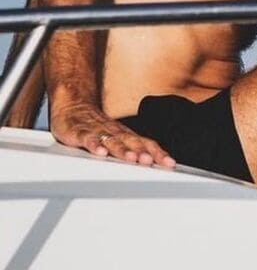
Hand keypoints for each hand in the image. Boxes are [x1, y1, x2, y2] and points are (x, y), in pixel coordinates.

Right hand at [50, 102, 174, 166]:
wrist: (74, 105)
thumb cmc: (98, 127)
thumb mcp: (117, 138)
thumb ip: (133, 150)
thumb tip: (155, 164)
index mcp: (126, 135)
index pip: (146, 143)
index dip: (158, 153)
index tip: (169, 163)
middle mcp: (115, 132)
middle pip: (132, 142)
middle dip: (142, 152)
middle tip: (150, 161)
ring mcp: (98, 131)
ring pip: (112, 141)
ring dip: (123, 150)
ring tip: (131, 159)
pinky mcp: (80, 132)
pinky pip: (88, 138)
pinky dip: (94, 145)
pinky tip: (100, 152)